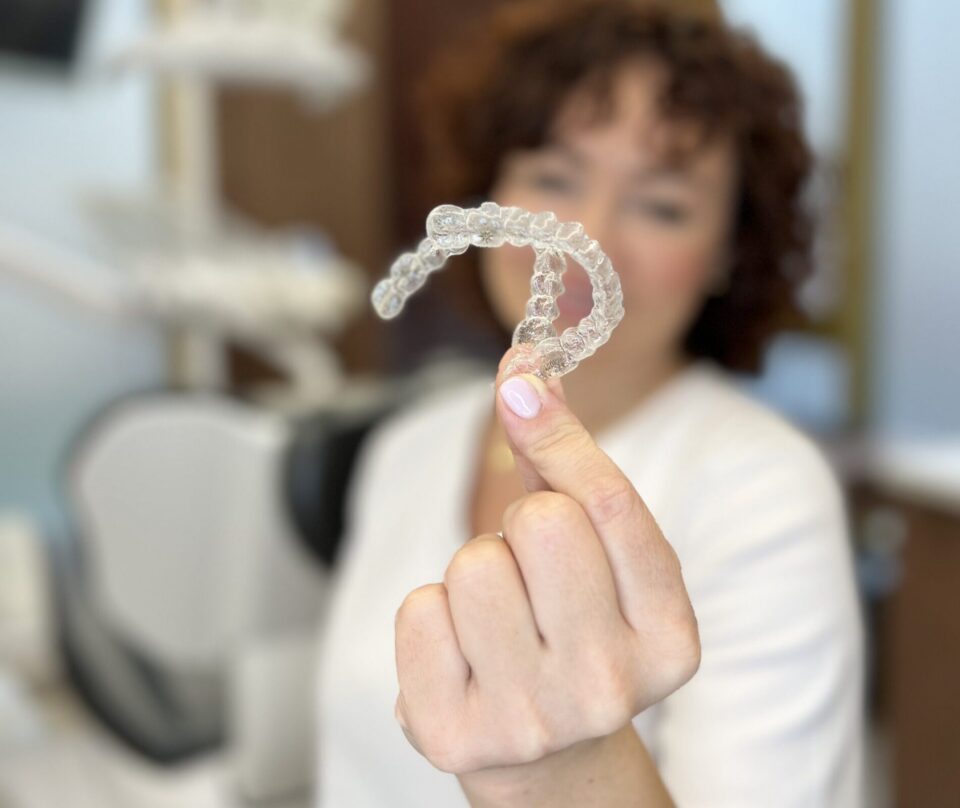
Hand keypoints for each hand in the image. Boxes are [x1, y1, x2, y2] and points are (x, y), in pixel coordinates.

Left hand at [394, 347, 699, 787]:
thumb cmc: (569, 628)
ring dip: (474, 572)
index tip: (521, 378)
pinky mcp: (456, 735)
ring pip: (473, 563)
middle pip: (541, 522)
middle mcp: (610, 686)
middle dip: (521, 524)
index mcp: (668, 637)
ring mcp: (534, 718)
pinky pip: (419, 610)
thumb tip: (524, 367)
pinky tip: (460, 651)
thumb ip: (563, 461)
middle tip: (528, 570)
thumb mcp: (594, 556)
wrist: (541, 749)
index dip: (560, 431)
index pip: (612, 506)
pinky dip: (430, 615)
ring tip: (496, 617)